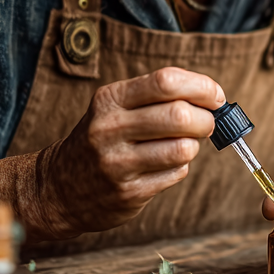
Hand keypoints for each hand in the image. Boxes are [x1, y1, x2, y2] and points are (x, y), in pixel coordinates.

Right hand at [36, 67, 224, 238]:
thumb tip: (213, 98)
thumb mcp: (117, 107)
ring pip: (182, 148)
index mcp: (111, 99)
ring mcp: (117, 163)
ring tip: (183, 144)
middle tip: (206, 123)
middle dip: (205, 119)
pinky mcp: (128, 192)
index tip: (215, 96)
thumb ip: (158, 97)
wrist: (59, 187)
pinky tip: (165, 165)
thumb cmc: (103, 138)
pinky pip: (176, 173)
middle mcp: (110, 128)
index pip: (166, 81)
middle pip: (179, 114)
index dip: (201, 86)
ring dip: (193, 145)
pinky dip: (180, 167)